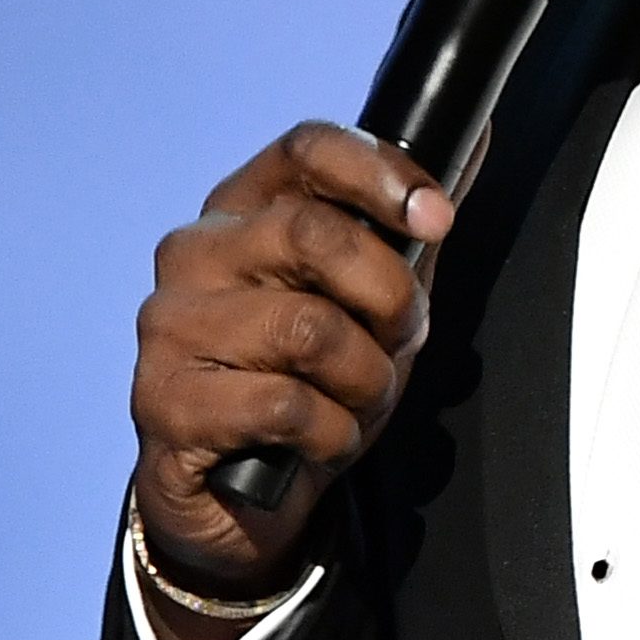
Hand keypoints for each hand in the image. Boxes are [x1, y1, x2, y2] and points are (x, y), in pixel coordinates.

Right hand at [128, 122, 453, 603]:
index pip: (306, 150)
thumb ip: (407, 232)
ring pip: (309, 329)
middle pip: (316, 235)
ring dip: (365, 381)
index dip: (382, 173)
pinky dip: (330, 435)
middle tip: (401, 338)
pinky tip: (317, 443)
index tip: (436, 218)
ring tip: (354, 402)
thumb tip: (474, 140)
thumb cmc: (304, 387)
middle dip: (390, 298)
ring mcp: (170, 326)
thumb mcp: (369, 303)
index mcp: (241, 211)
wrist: (236, 499)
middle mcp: (194, 254)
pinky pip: (286, 407)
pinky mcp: (164, 402)